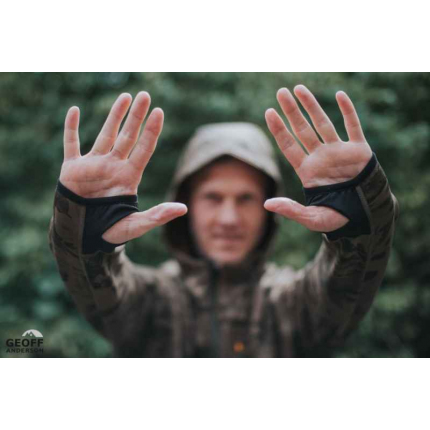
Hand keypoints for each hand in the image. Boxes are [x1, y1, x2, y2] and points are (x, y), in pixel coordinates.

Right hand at [60, 92, 186, 244]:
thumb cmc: (109, 232)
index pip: (144, 148)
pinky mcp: (72, 169)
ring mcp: (94, 165)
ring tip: (125, 96)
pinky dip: (71, 127)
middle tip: (145, 95)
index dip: (152, 131)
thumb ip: (157, 216)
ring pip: (105, 134)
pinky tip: (75, 110)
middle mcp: (114, 166)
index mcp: (129, 177)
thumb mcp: (135, 225)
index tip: (159, 112)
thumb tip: (184, 209)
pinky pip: (71, 144)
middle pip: (128, 136)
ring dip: (114, 115)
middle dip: (137, 116)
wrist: (81, 236)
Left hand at [264, 85, 371, 232]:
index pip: (288, 146)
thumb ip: (291, 210)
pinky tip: (339, 94)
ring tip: (298, 88)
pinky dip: (348, 111)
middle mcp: (320, 157)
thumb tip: (266, 204)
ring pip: (323, 123)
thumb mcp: (313, 217)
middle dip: (291, 111)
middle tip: (280, 92)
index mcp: (308, 171)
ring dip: (311, 106)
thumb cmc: (338, 218)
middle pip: (302, 129)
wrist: (367, 216)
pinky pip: (353, 126)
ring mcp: (339, 152)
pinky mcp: (359, 150)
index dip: (278, 129)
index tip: (268, 112)